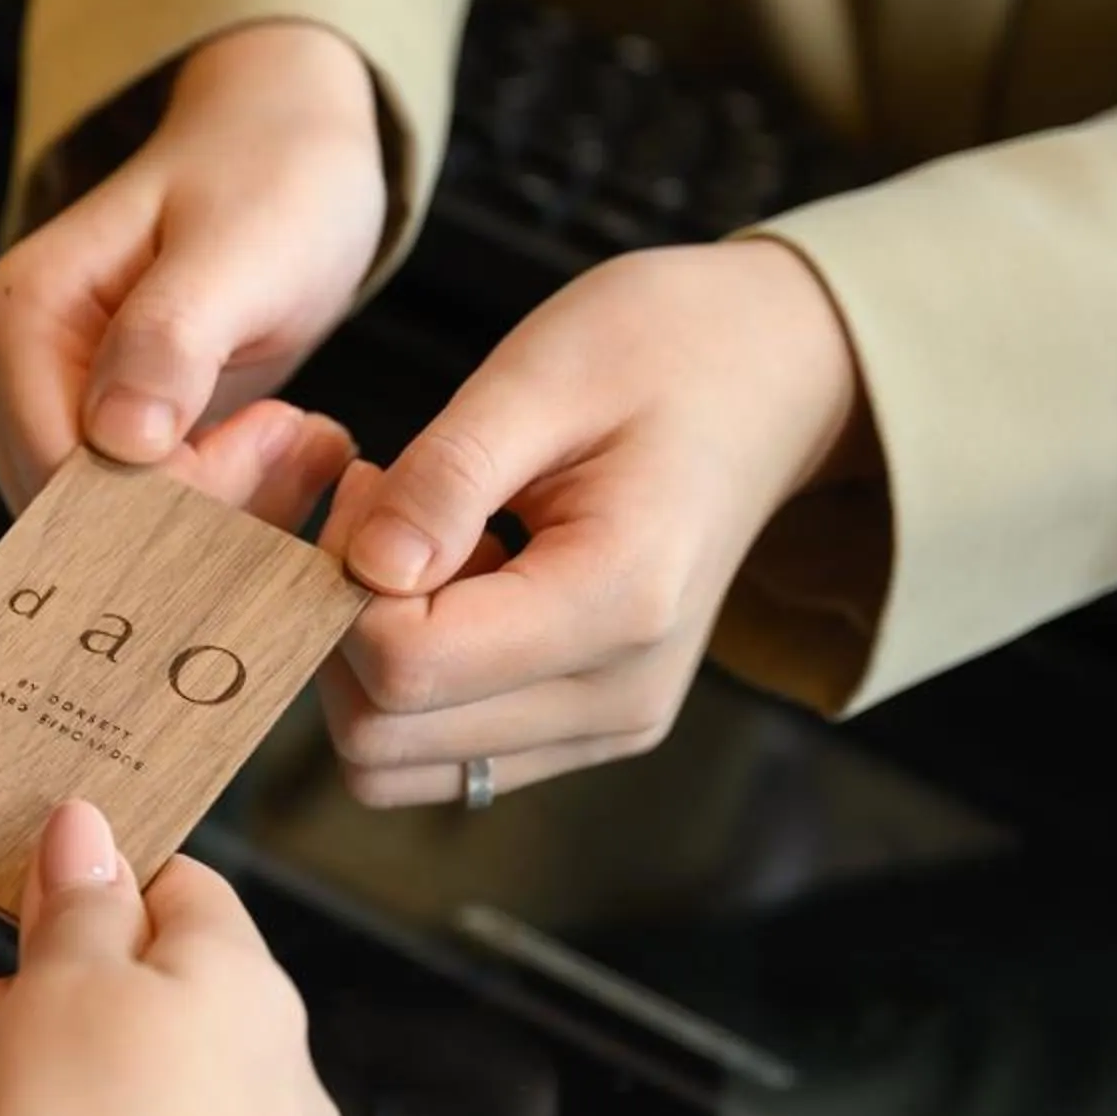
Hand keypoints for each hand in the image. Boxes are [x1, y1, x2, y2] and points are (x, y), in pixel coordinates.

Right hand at [0, 21, 387, 509]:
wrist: (276, 154)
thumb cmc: (268, 182)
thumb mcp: (242, 247)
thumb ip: (174, 337)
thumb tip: (119, 442)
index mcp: (17, 315)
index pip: (67, 476)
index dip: (176, 497)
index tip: (280, 437)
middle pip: (78, 520)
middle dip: (201, 512)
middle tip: (298, 438)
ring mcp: (22, 413)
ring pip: (103, 538)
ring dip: (214, 519)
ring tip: (292, 438)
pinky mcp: (68, 441)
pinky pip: (124, 525)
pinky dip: (209, 514)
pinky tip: (268, 453)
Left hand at [319, 238, 866, 803]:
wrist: (776, 378)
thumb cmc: (664, 353)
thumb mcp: (542, 375)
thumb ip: (446, 478)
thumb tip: (366, 570)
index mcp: (619, 602)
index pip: (405, 664)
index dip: (342, 582)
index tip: (368, 486)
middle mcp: (619, 696)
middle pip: (382, 737)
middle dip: (340, 629)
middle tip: (380, 514)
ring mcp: (607, 727)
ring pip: (395, 762)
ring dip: (368, 664)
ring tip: (424, 551)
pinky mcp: (584, 731)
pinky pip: (437, 754)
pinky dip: (410, 685)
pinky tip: (453, 587)